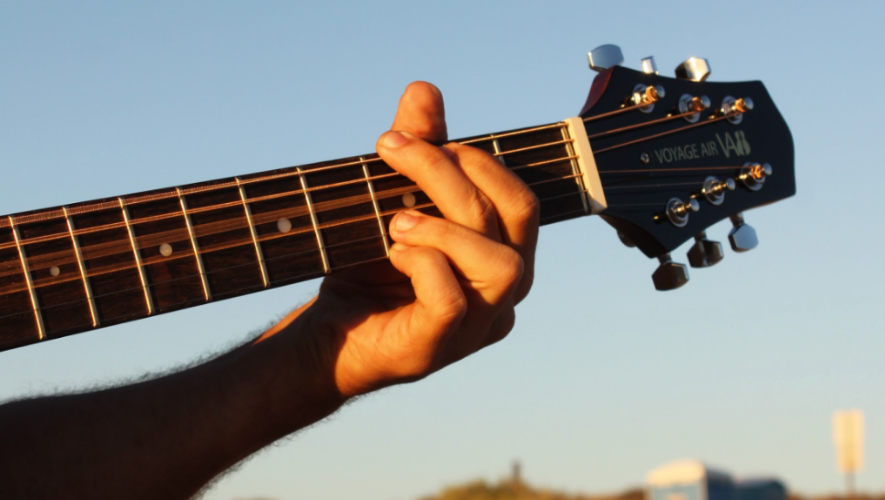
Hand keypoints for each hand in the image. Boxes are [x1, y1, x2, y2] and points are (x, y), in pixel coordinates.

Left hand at [268, 82, 538, 399]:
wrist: (328, 336)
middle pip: (514, 219)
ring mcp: (476, 328)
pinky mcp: (436, 349)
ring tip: (395, 219)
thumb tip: (424, 90)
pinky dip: (422, 265)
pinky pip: (451, 303)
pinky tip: (394, 252)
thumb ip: (418, 148)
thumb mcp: (394, 197)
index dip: (476, 161)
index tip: (414, 139)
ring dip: (444, 226)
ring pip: (501, 266)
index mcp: (506, 257)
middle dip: (452, 174)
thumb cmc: (371, 268)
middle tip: (392, 152)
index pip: (521, 199)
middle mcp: (505, 295)